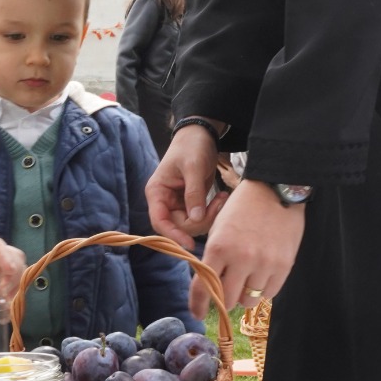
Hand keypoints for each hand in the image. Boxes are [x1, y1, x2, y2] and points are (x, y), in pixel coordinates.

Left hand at [0, 233, 25, 310]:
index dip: (4, 255)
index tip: (8, 270)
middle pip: (13, 256)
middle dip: (14, 274)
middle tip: (3, 293)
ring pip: (18, 269)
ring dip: (15, 286)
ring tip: (4, 305)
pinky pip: (12, 283)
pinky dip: (12, 297)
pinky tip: (3, 313)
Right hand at [146, 124, 228, 248]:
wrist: (201, 136)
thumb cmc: (192, 147)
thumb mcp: (193, 167)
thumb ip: (193, 193)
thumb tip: (195, 219)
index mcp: (157, 192)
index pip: (159, 222)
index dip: (173, 235)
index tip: (190, 244)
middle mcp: (164, 201)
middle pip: (179, 226)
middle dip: (200, 220)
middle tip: (219, 204)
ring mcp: (177, 204)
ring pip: (192, 225)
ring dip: (209, 216)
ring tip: (223, 198)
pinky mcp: (190, 204)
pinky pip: (200, 217)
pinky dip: (212, 212)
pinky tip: (222, 198)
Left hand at [191, 180, 303, 318]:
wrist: (274, 189)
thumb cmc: (241, 208)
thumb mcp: (218, 228)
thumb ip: (213, 258)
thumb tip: (209, 286)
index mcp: (219, 247)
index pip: (204, 287)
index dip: (197, 305)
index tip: (197, 313)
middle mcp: (241, 258)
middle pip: (227, 300)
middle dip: (223, 299)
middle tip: (225, 291)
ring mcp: (264, 264)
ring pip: (248, 300)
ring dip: (243, 295)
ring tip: (245, 279)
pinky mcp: (283, 266)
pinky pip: (269, 294)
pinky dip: (262, 290)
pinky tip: (260, 277)